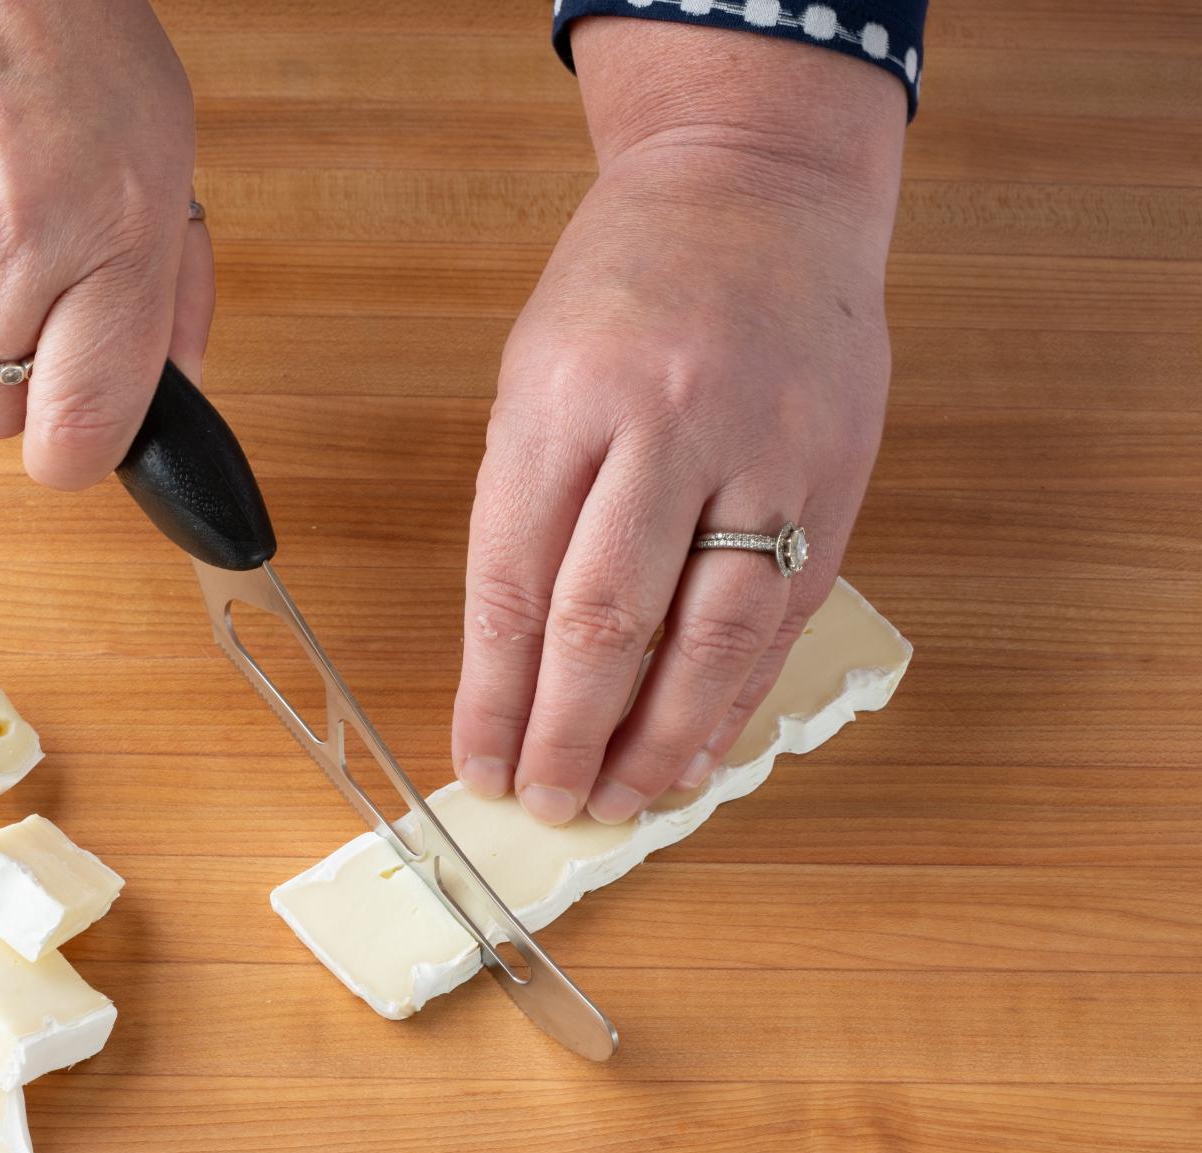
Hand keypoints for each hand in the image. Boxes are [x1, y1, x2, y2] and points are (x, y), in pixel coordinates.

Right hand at [0, 0, 211, 486]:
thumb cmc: (63, 29)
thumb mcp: (162, 143)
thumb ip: (173, 280)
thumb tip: (172, 386)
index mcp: (115, 232)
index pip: (83, 422)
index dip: (72, 457)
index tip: (69, 448)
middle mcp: (14, 239)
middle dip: (0, 381)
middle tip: (16, 301)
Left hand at [452, 18, 907, 824]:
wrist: (756, 189)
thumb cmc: (621, 288)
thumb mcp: (532, 375)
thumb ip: (526, 507)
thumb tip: (515, 664)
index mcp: (563, 402)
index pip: (514, 585)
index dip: (496, 695)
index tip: (481, 764)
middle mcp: (666, 428)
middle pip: (610, 624)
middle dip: (572, 734)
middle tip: (552, 801)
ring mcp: (765, 453)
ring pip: (713, 636)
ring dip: (666, 740)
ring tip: (628, 800)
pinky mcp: (835, 477)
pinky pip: (782, 616)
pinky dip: (739, 695)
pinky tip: (704, 746)